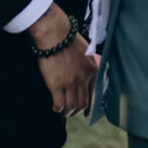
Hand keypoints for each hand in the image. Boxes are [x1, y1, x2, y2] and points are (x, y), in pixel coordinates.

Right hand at [30, 2, 99, 119]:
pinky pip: (60, 104)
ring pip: (72, 107)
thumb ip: (87, 65)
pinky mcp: (56, 85)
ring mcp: (70, 83)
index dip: (88, 107)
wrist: (55, 34)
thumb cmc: (68, 39)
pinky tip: (55, 108)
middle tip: (70, 112)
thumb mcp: (85, 52)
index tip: (84, 112)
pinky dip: (58, 109)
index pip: (93, 95)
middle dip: (77, 111)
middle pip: (82, 104)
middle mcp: (83, 79)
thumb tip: (86, 74)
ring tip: (62, 112)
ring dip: (67, 113)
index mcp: (92, 71)